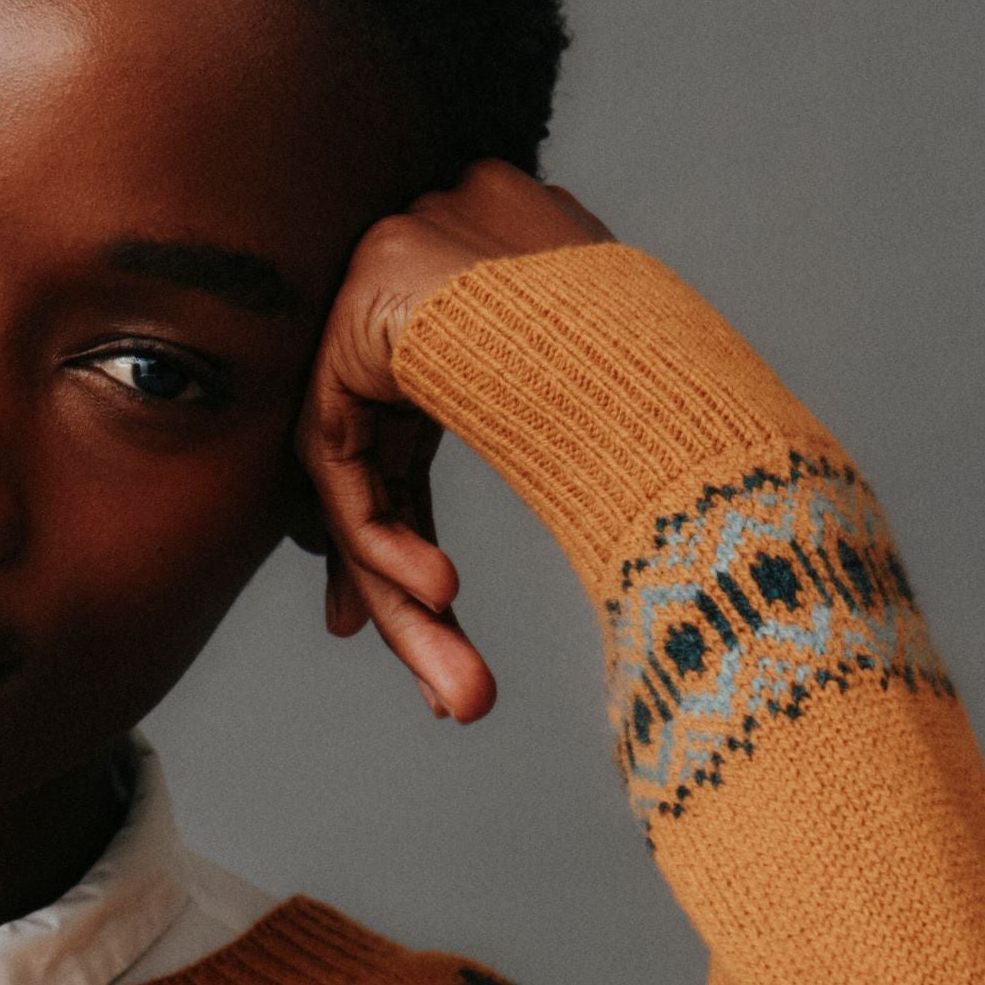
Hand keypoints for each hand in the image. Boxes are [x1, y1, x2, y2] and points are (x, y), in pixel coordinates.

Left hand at [295, 158, 613, 722]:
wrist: (605, 276)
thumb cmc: (637, 343)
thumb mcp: (601, 429)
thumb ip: (559, 469)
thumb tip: (551, 560)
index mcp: (449, 352)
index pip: (406, 483)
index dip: (420, 577)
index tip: (444, 668)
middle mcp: (396, 346)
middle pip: (390, 502)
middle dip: (420, 619)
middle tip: (461, 709)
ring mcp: (365, 336)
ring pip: (366, 503)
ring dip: (410, 610)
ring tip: (462, 698)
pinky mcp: (347, 341)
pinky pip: (348, 473)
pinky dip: (388, 542)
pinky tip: (440, 595)